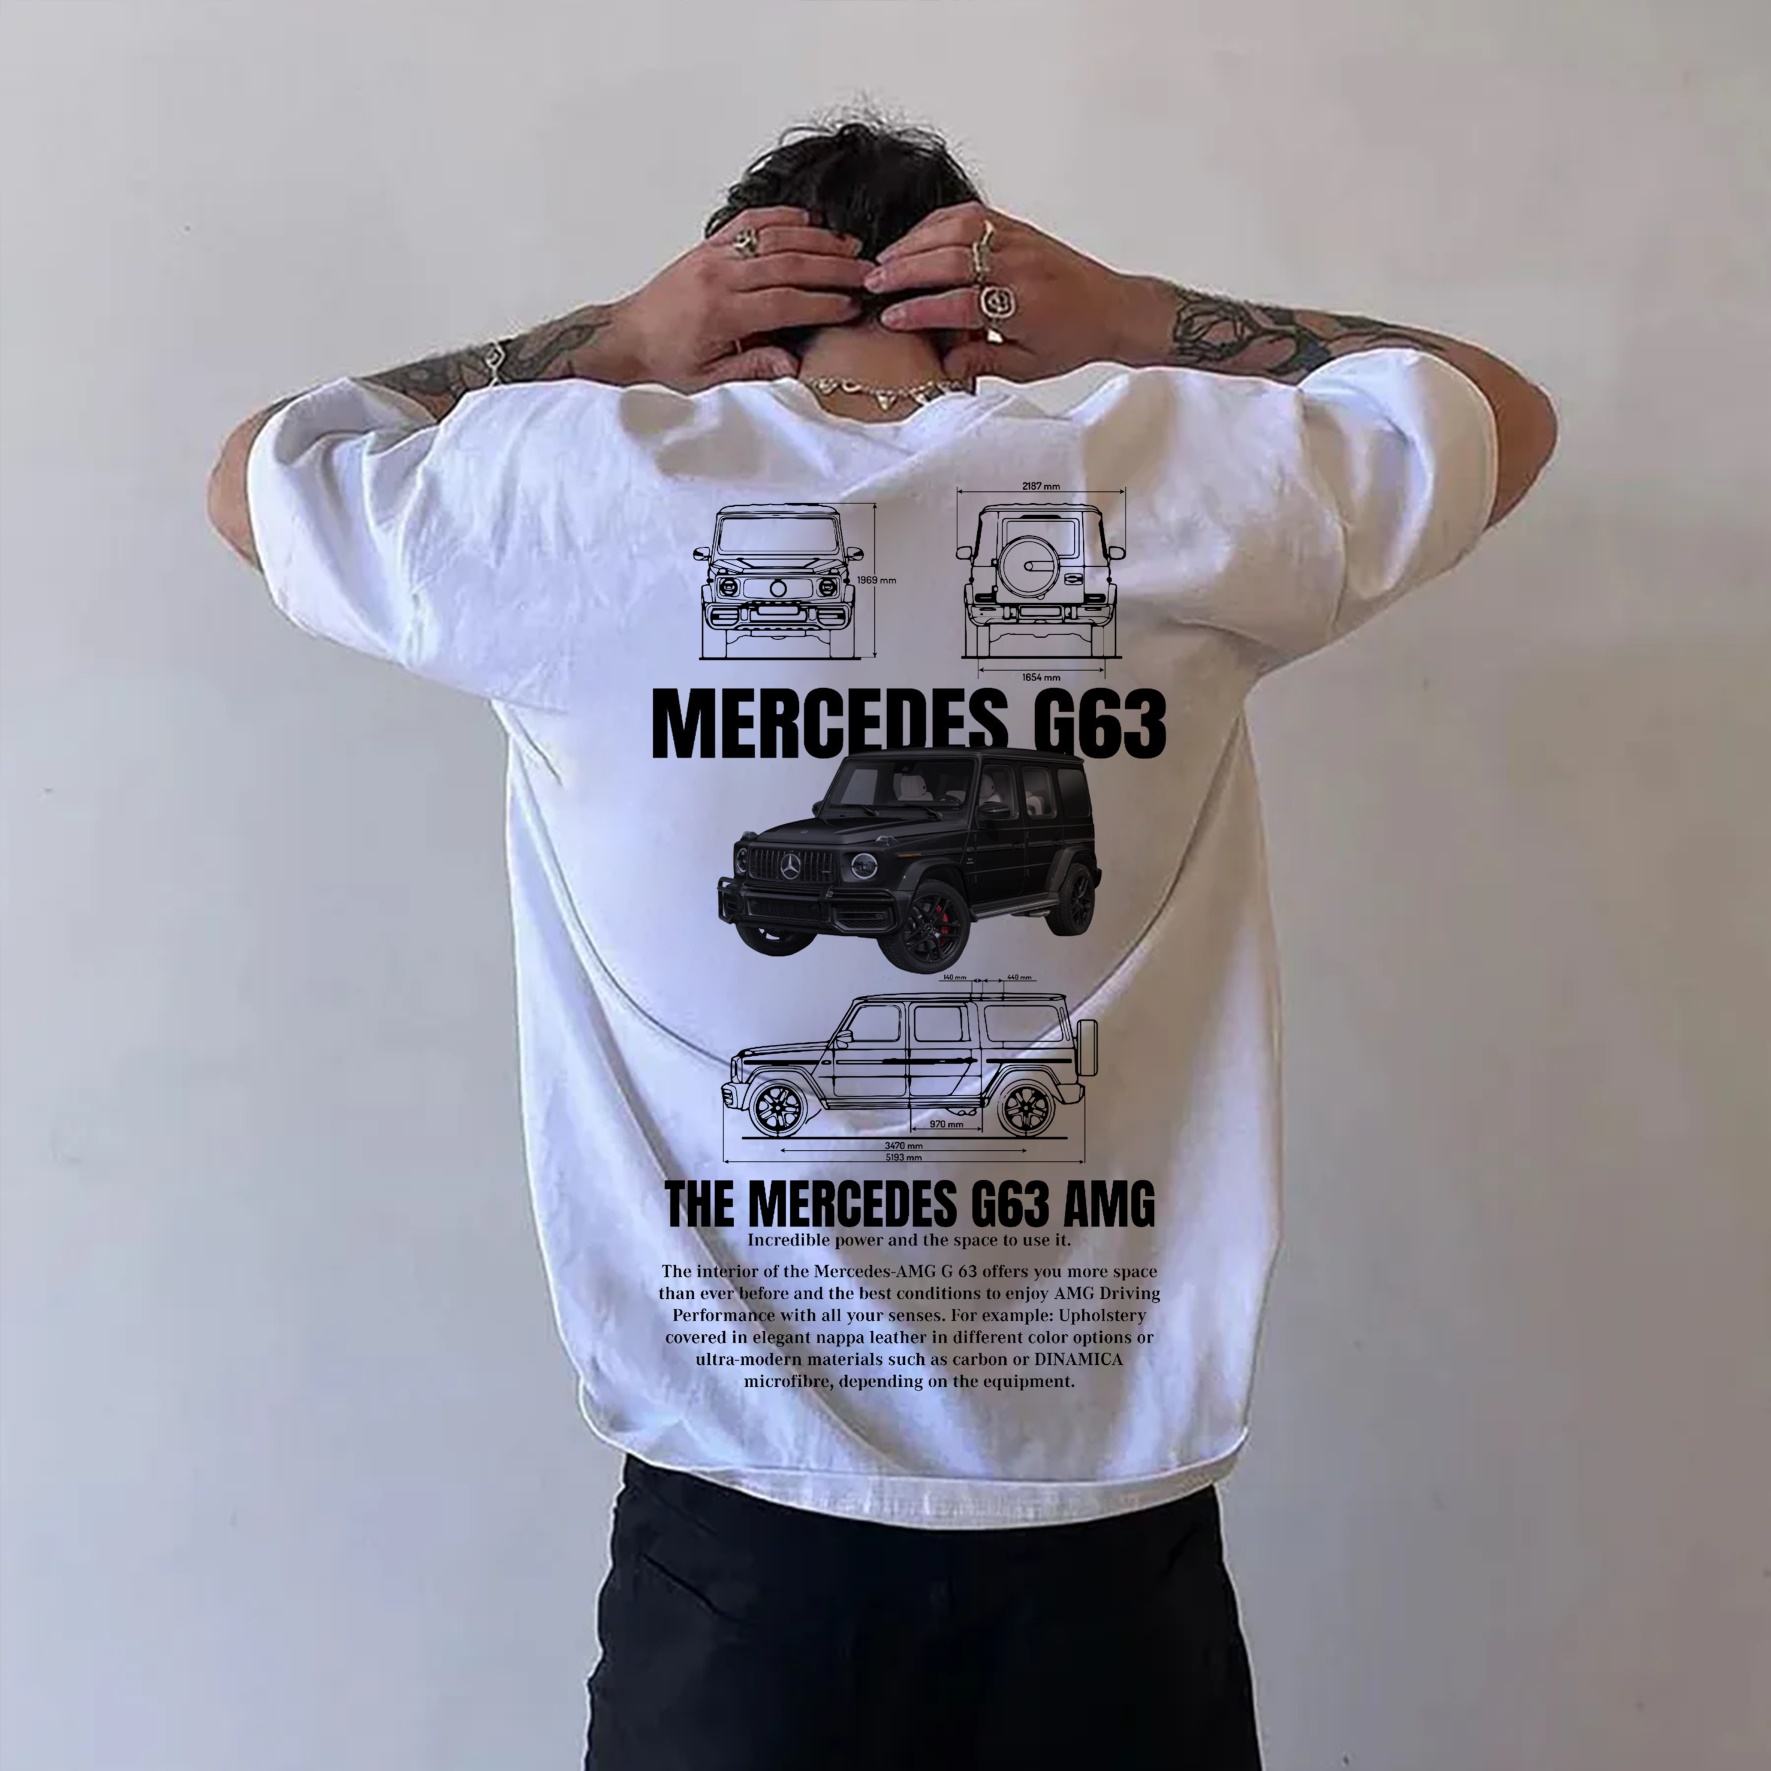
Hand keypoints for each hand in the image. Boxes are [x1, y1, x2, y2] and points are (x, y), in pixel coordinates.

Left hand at [591, 208, 871, 391]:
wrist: (627, 336)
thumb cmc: (667, 362)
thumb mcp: (710, 380)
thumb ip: (753, 369)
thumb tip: (794, 363)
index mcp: (721, 314)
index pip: (784, 302)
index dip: (822, 303)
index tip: (852, 306)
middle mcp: (719, 277)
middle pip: (788, 264)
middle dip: (833, 267)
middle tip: (866, 271)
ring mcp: (713, 255)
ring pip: (774, 237)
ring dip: (816, 239)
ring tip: (850, 245)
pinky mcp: (708, 245)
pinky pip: (749, 222)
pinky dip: (781, 218)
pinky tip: (809, 221)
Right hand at [865, 202, 1151, 382]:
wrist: (1114, 308)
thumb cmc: (1072, 340)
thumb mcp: (1030, 366)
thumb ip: (984, 363)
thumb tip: (944, 367)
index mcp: (1023, 306)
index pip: (961, 304)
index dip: (922, 311)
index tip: (891, 319)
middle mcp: (1019, 267)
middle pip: (952, 259)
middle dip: (906, 270)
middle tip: (871, 282)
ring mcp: (1018, 241)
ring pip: (958, 230)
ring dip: (915, 242)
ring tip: (885, 260)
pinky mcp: (1018, 228)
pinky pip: (972, 216)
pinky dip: (938, 223)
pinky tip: (916, 238)